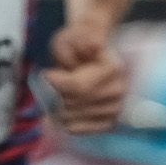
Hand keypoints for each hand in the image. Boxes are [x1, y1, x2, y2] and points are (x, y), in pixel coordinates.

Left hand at [43, 20, 129, 134]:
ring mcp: (114, 109)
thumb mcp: (74, 35)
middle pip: (74, 103)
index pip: (79, 86)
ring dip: (59, 107)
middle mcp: (118, 90)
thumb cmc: (78, 45)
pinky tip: (63, 108)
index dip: (57, 82)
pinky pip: (77, 129)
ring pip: (72, 117)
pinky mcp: (107, 123)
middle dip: (57, 93)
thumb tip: (93, 45)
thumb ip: (81, 39)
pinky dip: (64, 120)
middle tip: (54, 82)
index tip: (47, 74)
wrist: (91, 56)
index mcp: (114, 68)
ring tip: (60, 93)